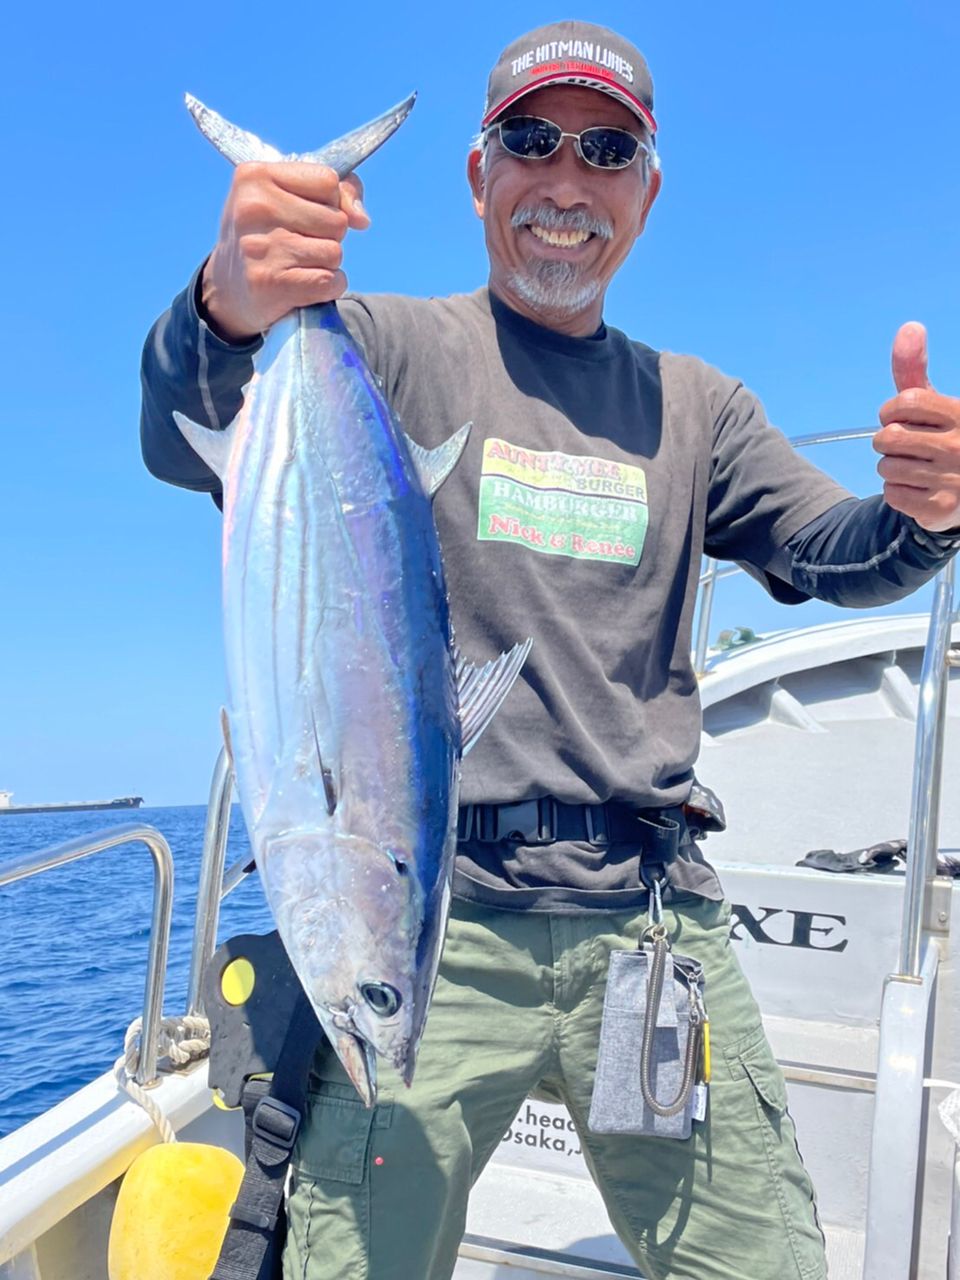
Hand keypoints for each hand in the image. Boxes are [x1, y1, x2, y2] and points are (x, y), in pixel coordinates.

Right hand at [200, 163, 369, 342]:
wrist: (228, 288)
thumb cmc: (268, 235)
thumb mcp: (289, 197)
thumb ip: (338, 192)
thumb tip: (362, 219)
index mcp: (255, 175)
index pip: (328, 181)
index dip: (329, 202)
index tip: (305, 213)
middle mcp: (254, 207)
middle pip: (336, 220)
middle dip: (328, 236)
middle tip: (298, 244)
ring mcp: (261, 246)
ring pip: (334, 252)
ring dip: (326, 264)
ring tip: (297, 264)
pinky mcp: (270, 283)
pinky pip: (329, 281)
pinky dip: (327, 287)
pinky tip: (303, 285)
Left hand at [874, 323, 959, 532]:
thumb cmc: (946, 437)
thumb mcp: (936, 404)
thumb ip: (914, 372)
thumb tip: (909, 327)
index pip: (903, 403)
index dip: (891, 411)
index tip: (902, 418)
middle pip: (888, 437)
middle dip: (889, 442)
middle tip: (908, 447)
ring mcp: (952, 478)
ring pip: (887, 467)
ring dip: (892, 468)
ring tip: (915, 468)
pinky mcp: (940, 508)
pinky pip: (891, 494)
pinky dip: (897, 492)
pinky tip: (918, 488)